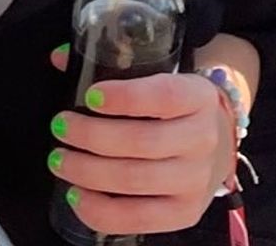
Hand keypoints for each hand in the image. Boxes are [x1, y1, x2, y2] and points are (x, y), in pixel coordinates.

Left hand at [48, 71, 233, 236]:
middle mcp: (203, 139)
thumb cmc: (174, 108)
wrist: (216, 144)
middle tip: (60, 126)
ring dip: (87, 171)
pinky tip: (75, 194)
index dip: (124, 97)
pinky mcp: (183, 214)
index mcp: (198, 96)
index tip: (89, 96)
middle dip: (91, 135)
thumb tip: (59, 58)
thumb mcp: (159, 77)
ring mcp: (195, 181)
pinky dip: (99, 210)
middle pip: (141, 141)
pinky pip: (136, 218)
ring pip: (134, 179)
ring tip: (59, 159)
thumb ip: (111, 64)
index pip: (164, 95)